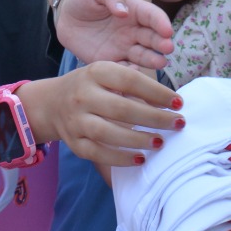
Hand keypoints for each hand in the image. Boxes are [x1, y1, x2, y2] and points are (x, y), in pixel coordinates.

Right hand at [25, 60, 183, 167]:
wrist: (51, 103)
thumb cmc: (91, 87)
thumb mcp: (106, 74)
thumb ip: (133, 81)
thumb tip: (169, 99)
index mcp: (95, 72)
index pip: (130, 80)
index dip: (157, 92)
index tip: (179, 102)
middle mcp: (83, 95)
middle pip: (122, 108)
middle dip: (155, 118)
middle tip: (178, 124)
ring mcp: (76, 120)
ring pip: (108, 133)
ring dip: (138, 139)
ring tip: (161, 142)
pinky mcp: (74, 143)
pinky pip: (98, 153)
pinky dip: (121, 158)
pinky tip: (141, 158)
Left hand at [54, 0, 173, 69]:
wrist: (65, 17)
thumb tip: (124, 11)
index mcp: (135, 10)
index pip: (153, 16)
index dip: (161, 22)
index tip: (167, 30)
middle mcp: (134, 31)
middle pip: (153, 38)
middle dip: (162, 43)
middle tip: (167, 48)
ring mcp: (125, 48)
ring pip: (143, 56)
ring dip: (153, 59)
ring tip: (159, 62)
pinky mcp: (112, 62)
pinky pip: (124, 69)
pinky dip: (131, 73)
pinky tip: (134, 74)